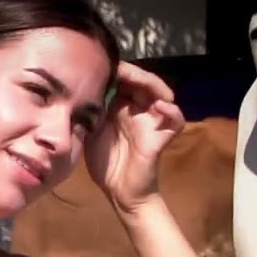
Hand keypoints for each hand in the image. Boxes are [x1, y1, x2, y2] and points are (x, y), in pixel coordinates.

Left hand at [85, 61, 185, 213]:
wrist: (118, 192)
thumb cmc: (104, 162)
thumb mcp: (91, 132)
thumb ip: (90, 112)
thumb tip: (80, 89)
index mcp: (121, 107)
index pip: (124, 81)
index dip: (116, 71)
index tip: (100, 64)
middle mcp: (139, 110)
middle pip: (144, 83)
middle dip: (133, 73)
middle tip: (118, 68)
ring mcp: (152, 122)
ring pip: (162, 94)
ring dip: (152, 84)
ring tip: (138, 79)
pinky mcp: (161, 137)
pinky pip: (176, 120)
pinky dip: (171, 111)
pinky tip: (159, 106)